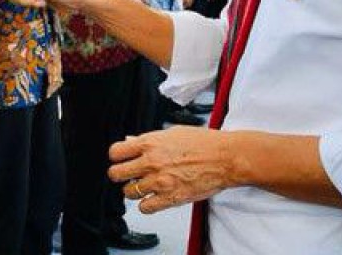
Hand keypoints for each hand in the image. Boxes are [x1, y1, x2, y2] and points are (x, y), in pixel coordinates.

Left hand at [108, 127, 237, 214]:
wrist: (226, 158)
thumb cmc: (204, 143)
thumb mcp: (172, 132)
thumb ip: (149, 139)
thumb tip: (130, 141)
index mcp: (150, 143)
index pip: (116, 152)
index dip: (116, 157)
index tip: (121, 160)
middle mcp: (151, 162)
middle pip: (116, 174)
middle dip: (120, 175)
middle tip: (128, 175)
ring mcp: (160, 181)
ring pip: (128, 192)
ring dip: (134, 190)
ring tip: (145, 186)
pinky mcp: (171, 198)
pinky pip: (145, 208)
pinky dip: (147, 205)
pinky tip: (154, 198)